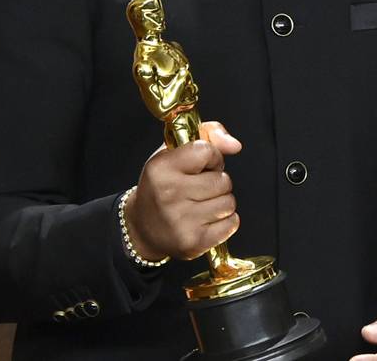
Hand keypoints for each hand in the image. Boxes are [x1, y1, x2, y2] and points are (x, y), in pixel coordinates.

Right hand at [125, 121, 242, 260]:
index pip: (206, 151)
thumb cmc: (162, 185)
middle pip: (223, 180)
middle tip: (198, 187)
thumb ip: (208, 135)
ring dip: (221, 201)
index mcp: (161, 168)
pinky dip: (225, 221)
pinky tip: (206, 219)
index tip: (201, 164)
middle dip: (217, 182)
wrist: (142, 226)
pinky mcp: (193, 242)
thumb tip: (235, 145)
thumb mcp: (174, 152)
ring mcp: (180, 221)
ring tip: (201, 203)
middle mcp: (168, 195)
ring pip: (229, 202)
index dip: (211, 157)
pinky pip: (231, 224)